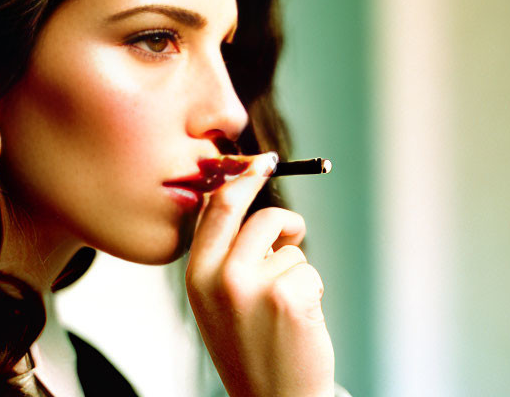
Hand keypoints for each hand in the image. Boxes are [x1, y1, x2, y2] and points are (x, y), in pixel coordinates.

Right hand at [186, 153, 334, 396]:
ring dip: (295, 270)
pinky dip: (312, 290)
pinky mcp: (289, 297)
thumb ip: (222, 252)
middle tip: (295, 225)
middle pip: (260, 217)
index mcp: (197, 274)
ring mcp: (253, 286)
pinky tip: (300, 321)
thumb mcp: (216, 298)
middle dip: (284, 220)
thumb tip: (239, 195)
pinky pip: (309, 269)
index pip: (218, 207)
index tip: (261, 163)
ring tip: (285, 309)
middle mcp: (220, 276)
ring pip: (289, 248)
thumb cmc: (248, 345)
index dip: (243, 179)